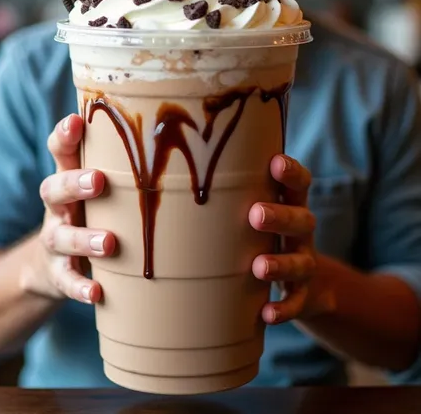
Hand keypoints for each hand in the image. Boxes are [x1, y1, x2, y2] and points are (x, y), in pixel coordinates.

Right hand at [25, 114, 115, 303]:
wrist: (52, 266)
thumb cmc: (92, 213)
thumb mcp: (100, 188)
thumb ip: (128, 168)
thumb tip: (187, 144)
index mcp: (69, 179)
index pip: (60, 151)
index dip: (64, 136)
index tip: (76, 122)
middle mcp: (57, 207)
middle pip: (53, 188)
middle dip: (74, 183)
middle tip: (98, 180)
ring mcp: (55, 240)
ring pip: (60, 236)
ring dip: (82, 238)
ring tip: (108, 242)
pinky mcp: (57, 273)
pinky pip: (65, 280)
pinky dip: (78, 287)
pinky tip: (95, 293)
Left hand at [249, 154, 317, 324]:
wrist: (308, 286)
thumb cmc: (265, 236)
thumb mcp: (259, 210)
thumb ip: (232, 193)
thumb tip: (167, 173)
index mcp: (292, 206)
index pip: (300, 184)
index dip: (292, 173)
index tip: (275, 163)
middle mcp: (302, 233)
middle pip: (302, 220)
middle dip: (280, 216)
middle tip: (255, 214)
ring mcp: (304, 264)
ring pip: (301, 262)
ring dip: (281, 264)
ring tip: (259, 266)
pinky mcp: (303, 296)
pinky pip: (298, 303)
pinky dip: (284, 309)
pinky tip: (267, 313)